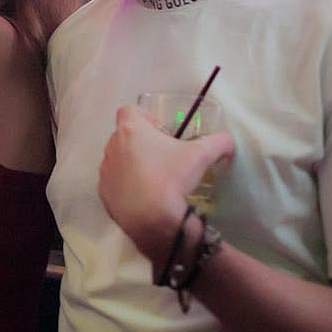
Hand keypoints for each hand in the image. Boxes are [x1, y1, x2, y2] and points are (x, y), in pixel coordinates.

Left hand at [98, 105, 233, 263]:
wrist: (151, 220)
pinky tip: (146, 196)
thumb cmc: (172, 178)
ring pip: (119, 160)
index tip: (162, 131)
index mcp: (130, 131)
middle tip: (164, 156)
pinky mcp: (104, 193)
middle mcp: (112, 147)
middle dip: (143, 143)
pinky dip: (127, 186)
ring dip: (133, 164)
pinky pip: (115, 183)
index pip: (129, 111)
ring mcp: (105, 171)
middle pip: (125, 136)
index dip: (145, 117)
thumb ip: (218, 143)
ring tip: (156, 179)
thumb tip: (227, 142)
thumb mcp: (201, 156)